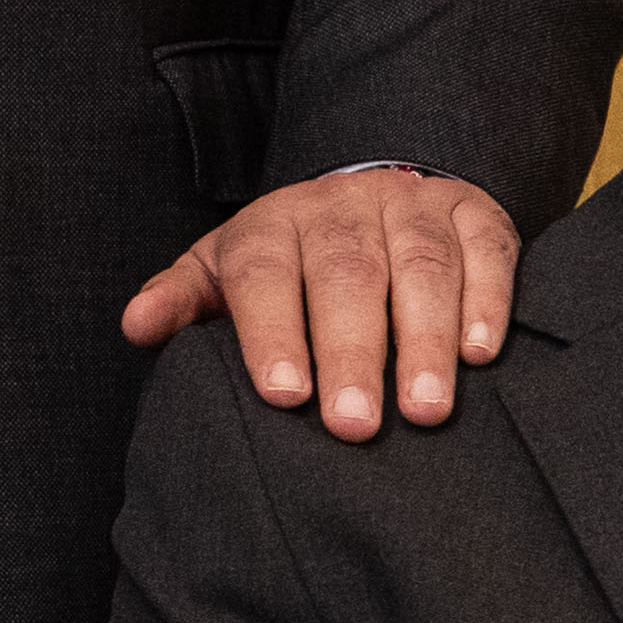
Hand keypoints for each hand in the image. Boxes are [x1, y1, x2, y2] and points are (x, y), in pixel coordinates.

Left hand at [121, 163, 523, 436]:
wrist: (369, 196)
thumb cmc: (289, 262)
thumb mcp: (225, 271)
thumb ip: (183, 300)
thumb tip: (136, 327)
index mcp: (273, 223)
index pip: (265, 273)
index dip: (273, 331)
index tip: (284, 396)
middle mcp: (343, 206)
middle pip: (346, 273)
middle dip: (351, 351)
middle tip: (354, 425)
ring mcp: (412, 205)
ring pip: (421, 265)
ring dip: (424, 338)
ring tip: (424, 410)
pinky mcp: (475, 212)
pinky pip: (487, 251)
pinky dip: (486, 302)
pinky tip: (480, 354)